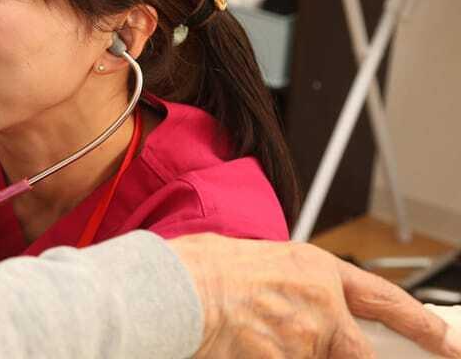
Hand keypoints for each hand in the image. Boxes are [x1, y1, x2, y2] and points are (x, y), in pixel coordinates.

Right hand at [170, 233, 460, 357]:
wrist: (175, 290)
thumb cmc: (199, 269)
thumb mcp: (256, 260)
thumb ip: (290, 286)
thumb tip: (291, 303)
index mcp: (314, 268)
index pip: (385, 300)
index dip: (418, 323)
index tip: (442, 340)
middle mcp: (321, 306)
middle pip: (358, 351)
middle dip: (349, 354)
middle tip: (318, 345)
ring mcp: (306, 342)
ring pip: (311, 358)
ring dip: (283, 352)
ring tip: (250, 335)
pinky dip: (266, 356)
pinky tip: (242, 346)